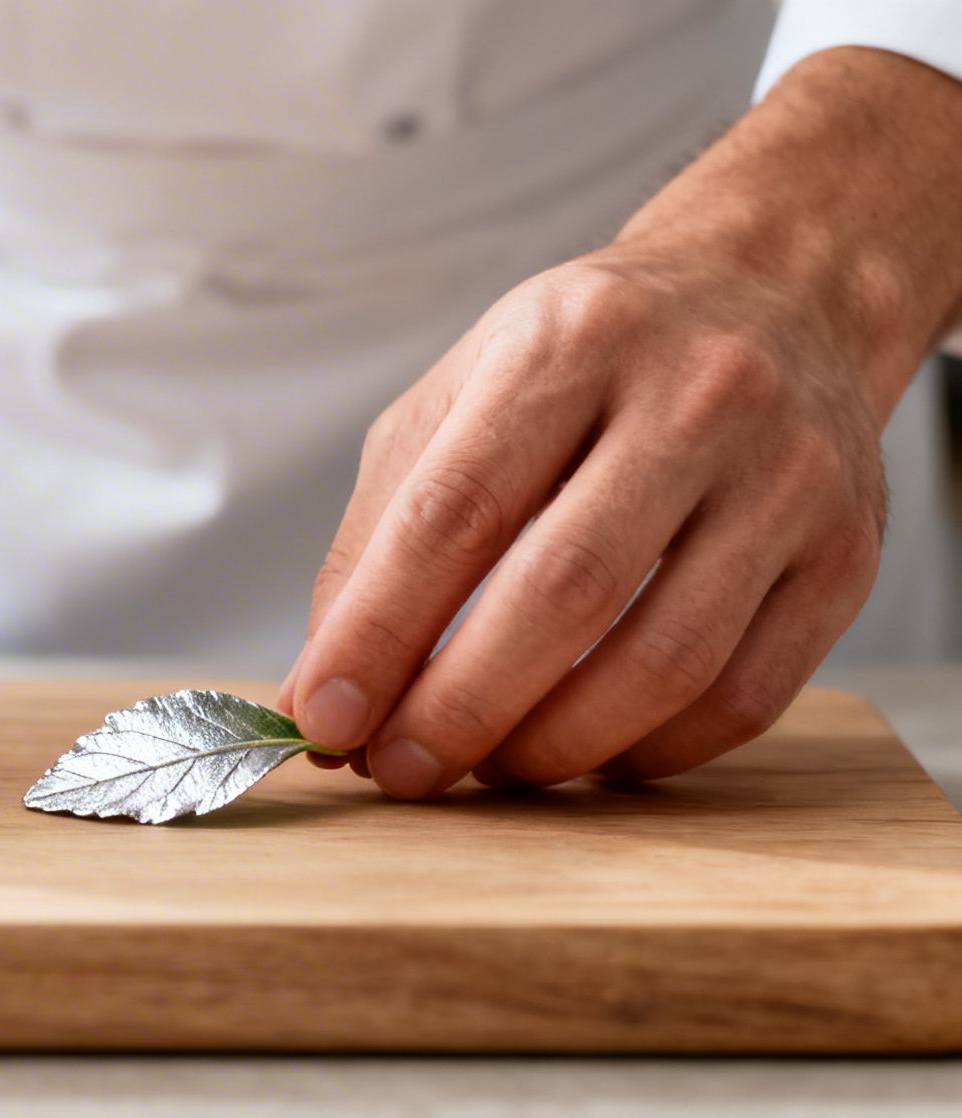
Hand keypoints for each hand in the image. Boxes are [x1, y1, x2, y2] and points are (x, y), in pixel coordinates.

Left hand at [280, 47, 961, 797]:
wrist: (780, 295)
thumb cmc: (592, 363)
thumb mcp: (460, 398)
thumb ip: (380, 537)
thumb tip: (324, 690)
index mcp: (572, 342)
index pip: (457, 510)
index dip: (380, 630)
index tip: (323, 716)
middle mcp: (695, 398)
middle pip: (563, 592)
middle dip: (460, 708)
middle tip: (397, 770)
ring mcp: (786, 478)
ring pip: (663, 663)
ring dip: (552, 746)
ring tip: (485, 767)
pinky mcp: (846, 558)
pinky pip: (741, 698)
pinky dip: (647, 753)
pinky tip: (587, 751)